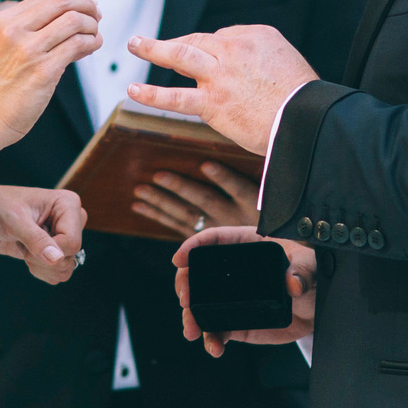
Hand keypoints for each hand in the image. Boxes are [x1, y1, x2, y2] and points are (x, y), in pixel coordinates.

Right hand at [0, 0, 101, 148]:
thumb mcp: (3, 48)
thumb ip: (33, 31)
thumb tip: (75, 20)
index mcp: (1, 21)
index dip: (71, 0)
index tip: (84, 8)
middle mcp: (13, 30)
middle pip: (61, 2)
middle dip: (86, 5)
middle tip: (96, 15)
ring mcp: (28, 50)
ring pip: (74, 20)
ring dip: (92, 26)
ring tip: (95, 35)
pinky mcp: (44, 70)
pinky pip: (77, 44)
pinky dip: (92, 42)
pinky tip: (93, 46)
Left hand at [0, 182, 87, 284]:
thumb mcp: (15, 220)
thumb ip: (36, 240)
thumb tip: (56, 259)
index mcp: (68, 204)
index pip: (72, 242)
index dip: (48, 250)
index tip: (25, 240)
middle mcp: (71, 220)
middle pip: (70, 256)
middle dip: (42, 259)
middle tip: (23, 242)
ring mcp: (64, 237)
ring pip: (65, 269)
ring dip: (40, 266)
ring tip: (25, 246)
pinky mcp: (55, 251)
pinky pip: (58, 274)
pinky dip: (40, 271)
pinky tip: (27, 253)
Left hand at [126, 26, 315, 155]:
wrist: (307, 119)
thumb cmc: (302, 97)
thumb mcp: (286, 59)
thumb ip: (259, 56)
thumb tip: (238, 63)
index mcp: (256, 36)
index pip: (221, 38)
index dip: (211, 51)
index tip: (208, 65)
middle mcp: (235, 49)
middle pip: (196, 40)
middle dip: (170, 41)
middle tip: (144, 40)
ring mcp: (220, 75)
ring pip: (181, 56)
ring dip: (154, 49)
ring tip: (134, 45)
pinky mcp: (213, 103)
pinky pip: (176, 97)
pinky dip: (152, 92)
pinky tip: (133, 90)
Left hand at [132, 160, 259, 237]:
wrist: (262, 254)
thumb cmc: (264, 215)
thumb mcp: (267, 199)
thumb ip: (251, 180)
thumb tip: (224, 153)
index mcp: (251, 205)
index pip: (239, 189)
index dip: (224, 178)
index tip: (207, 164)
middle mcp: (232, 218)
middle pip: (205, 201)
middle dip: (180, 187)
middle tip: (158, 175)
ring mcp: (216, 230)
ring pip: (186, 214)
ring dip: (161, 201)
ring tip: (141, 190)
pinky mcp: (203, 238)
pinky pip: (177, 226)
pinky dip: (157, 216)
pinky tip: (140, 206)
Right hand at [171, 225, 315, 356]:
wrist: (316, 307)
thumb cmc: (310, 275)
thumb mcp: (310, 266)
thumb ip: (303, 270)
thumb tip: (292, 283)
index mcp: (246, 246)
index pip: (214, 241)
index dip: (194, 246)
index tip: (179, 259)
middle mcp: (231, 272)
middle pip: (198, 274)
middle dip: (185, 286)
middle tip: (186, 300)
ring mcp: (230, 298)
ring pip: (201, 305)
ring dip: (191, 318)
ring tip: (192, 330)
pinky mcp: (235, 321)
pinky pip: (217, 330)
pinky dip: (212, 340)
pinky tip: (214, 347)